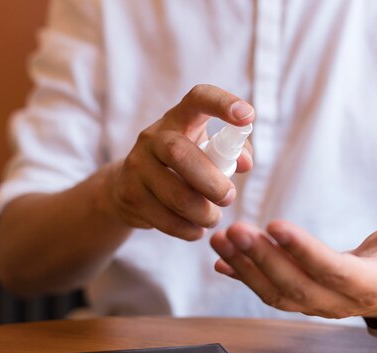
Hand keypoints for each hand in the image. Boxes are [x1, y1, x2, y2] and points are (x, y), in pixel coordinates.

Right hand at [103, 84, 254, 239]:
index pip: (198, 98)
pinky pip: (166, 220)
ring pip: (176, 195)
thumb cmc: (183, 165)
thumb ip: (234, 152)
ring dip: (204, 213)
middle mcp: (153, 137)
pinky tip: (196, 229)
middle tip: (229, 197)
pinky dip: (189, 230)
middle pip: (179, 153)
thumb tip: (245, 163)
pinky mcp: (130, 195)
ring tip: (213, 217)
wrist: (129, 187)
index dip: (223, 103)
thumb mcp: (207, 151)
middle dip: (212, 181)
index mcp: (179, 118)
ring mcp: (137, 166)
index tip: (247, 116)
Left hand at [210, 205, 376, 318]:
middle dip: (262, 259)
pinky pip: (267, 288)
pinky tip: (218, 256)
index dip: (306, 251)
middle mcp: (338, 299)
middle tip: (234, 228)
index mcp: (370, 283)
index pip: (335, 270)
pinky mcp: (301, 293)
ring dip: (245, 266)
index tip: (277, 225)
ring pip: (275, 290)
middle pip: (296, 284)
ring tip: (221, 236)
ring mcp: (316, 301)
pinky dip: (240, 274)